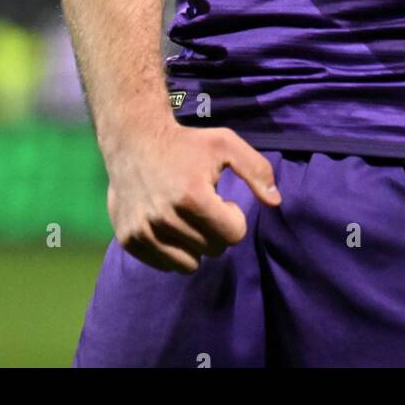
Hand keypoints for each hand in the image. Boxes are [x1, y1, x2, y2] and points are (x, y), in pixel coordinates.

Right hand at [105, 121, 280, 272]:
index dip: (233, 217)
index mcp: (193, 196)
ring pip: (189, 264)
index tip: (221, 199)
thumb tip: (276, 201)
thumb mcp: (226, 144)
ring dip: (194, 244)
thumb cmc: (186, 143)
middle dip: (214, 230)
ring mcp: (144, 231)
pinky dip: (172, 250)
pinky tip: (167, 222)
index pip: (233, 236)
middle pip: (213, 250)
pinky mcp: (129, 240)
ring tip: (185, 216)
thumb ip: (256, 170)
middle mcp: (166, 218)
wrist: (134, 139)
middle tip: (201, 205)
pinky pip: (165, 265)